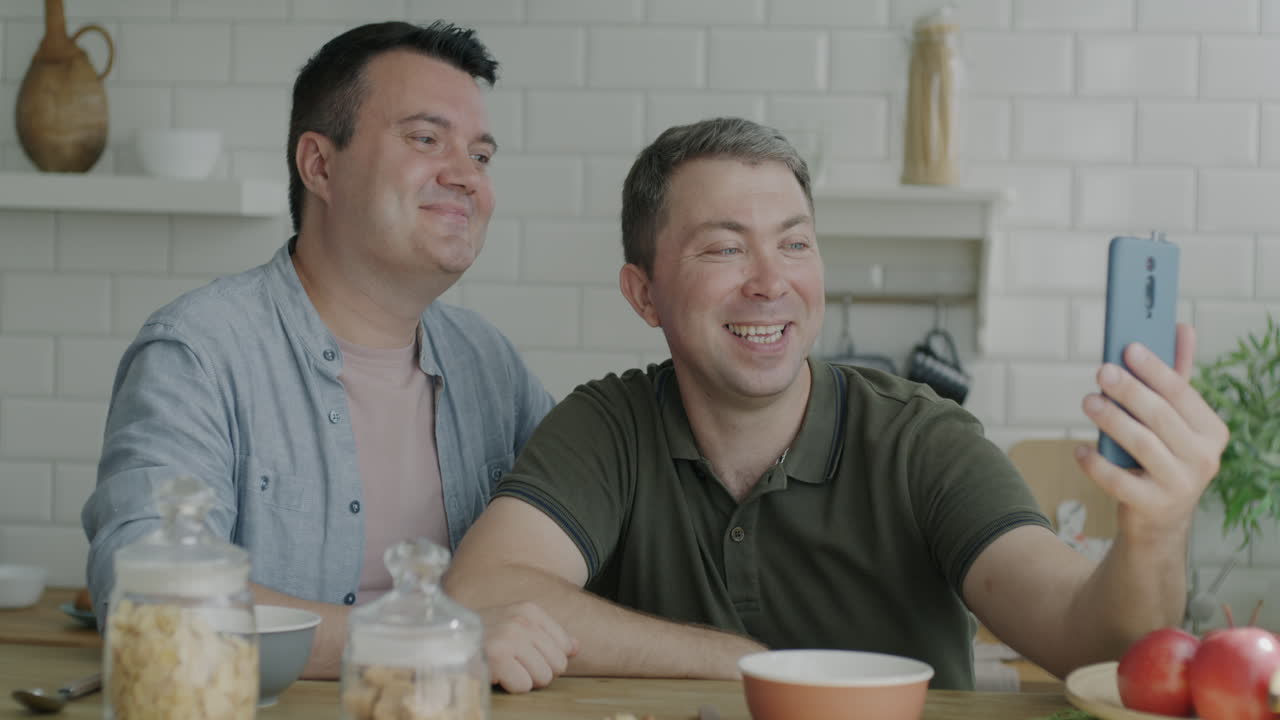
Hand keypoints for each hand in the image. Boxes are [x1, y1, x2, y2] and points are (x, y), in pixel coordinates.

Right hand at [478, 601, 576, 693]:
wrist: (444, 641)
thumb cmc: (485, 638)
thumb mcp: (517, 627)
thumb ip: (549, 636)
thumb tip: (575, 648)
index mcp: (530, 610)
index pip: (566, 647)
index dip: (548, 658)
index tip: (525, 655)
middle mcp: (521, 620)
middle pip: (558, 664)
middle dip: (538, 671)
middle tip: (514, 664)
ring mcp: (508, 637)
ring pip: (543, 677)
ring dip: (524, 679)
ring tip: (505, 668)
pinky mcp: (496, 657)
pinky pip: (524, 686)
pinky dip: (510, 686)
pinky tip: (496, 674)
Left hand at [1076, 323, 1229, 542]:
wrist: (1158, 520)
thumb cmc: (1163, 457)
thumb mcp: (1174, 420)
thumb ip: (1175, 377)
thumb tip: (1182, 326)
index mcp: (1212, 431)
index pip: (1181, 393)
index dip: (1154, 368)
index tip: (1128, 348)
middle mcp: (1204, 458)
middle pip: (1161, 417)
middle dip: (1130, 390)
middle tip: (1102, 371)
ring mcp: (1181, 485)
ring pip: (1142, 445)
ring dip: (1112, 420)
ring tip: (1088, 402)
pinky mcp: (1153, 506)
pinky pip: (1119, 481)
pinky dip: (1096, 463)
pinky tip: (1080, 450)